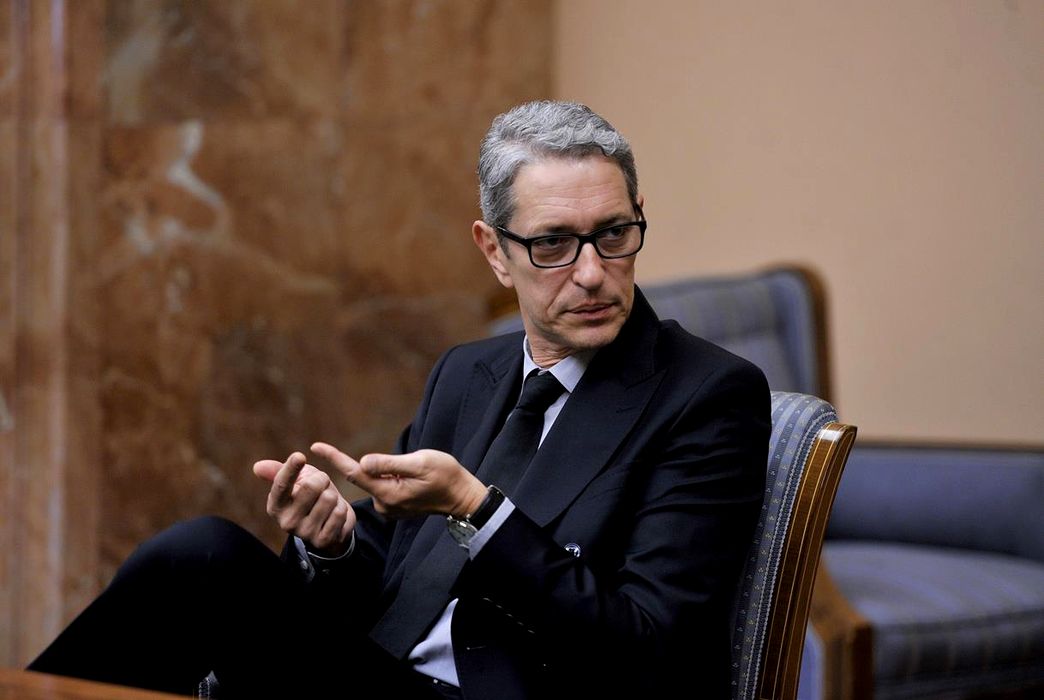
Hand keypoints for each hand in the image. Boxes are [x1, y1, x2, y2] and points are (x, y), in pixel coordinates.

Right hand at [252, 452, 355, 555]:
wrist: (328, 525)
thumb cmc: (309, 496)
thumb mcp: (295, 481)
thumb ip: (278, 472)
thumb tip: (257, 467)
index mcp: (276, 506)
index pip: (282, 484)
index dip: (290, 469)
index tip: (299, 456)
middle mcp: (286, 522)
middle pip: (312, 486)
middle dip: (322, 479)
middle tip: (321, 485)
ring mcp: (304, 533)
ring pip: (329, 498)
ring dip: (333, 495)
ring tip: (327, 502)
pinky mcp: (323, 541)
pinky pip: (340, 512)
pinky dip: (341, 508)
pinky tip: (334, 515)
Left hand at [311, 442, 487, 519]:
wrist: (463, 496)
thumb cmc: (445, 475)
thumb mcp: (420, 463)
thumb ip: (389, 464)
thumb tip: (363, 462)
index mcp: (388, 492)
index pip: (354, 473)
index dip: (334, 458)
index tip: (315, 447)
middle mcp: (385, 504)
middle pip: (365, 478)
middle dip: (372, 464)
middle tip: (408, 463)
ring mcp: (390, 507)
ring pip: (376, 482)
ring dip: (388, 472)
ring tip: (417, 472)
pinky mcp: (396, 506)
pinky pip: (385, 488)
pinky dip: (391, 478)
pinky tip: (413, 479)